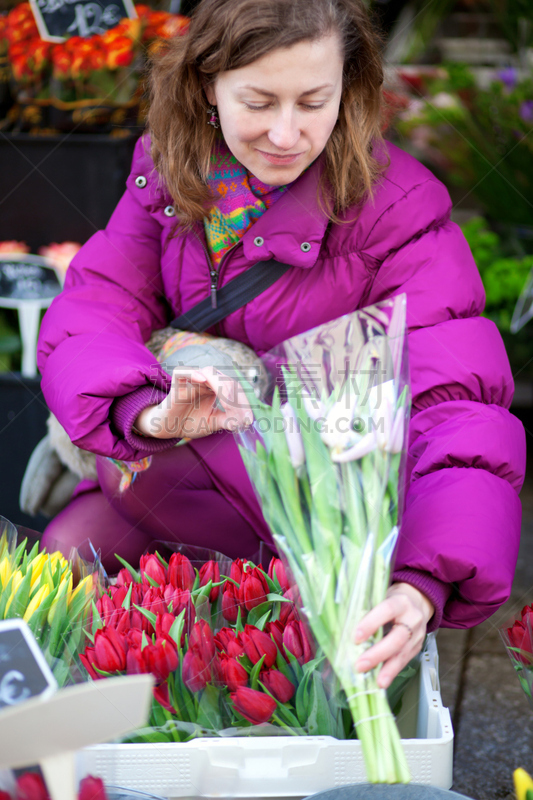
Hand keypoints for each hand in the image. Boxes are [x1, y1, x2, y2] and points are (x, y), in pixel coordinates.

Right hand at [134, 365, 253, 438]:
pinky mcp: (176, 385)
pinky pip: (182, 372)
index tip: (249, 420)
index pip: (234, 387)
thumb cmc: (190, 422)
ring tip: (227, 403)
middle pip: (225, 379)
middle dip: (235, 398)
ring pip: (209, 372)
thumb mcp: (213, 423)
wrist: (167, 429)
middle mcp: (206, 381)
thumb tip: (247, 421)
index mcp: (216, 388)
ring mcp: (191, 381)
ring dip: (221, 385)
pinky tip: (203, 380)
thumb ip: (229, 420)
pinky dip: (192, 373)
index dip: (243, 402)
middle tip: (240, 416)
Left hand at [354, 582, 433, 688]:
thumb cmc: (391, 599)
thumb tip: (344, 624)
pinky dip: (392, 671)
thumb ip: (368, 608)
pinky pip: (405, 661)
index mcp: (401, 601)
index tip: (356, 638)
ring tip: (376, 681)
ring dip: (387, 669)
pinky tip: (383, 680)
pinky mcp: (417, 647)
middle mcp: (412, 618)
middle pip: (397, 638)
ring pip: (403, 653)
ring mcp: (417, 634)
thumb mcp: (381, 596)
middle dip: (378, 654)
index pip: (387, 610)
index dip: (371, 623)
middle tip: (360, 665)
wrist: (417, 602)